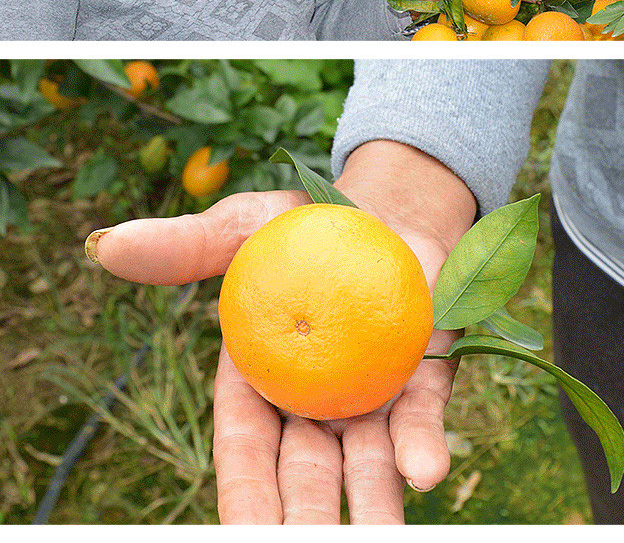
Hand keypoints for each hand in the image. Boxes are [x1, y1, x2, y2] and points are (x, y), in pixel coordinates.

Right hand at [85, 149, 475, 523]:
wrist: (385, 204)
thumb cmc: (302, 222)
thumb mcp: (241, 228)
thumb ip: (183, 247)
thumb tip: (106, 244)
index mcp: (262, 382)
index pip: (248, 450)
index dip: (246, 494)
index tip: (246, 533)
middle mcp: (316, 402)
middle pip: (309, 474)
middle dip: (310, 520)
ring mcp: (373, 396)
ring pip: (368, 463)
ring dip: (374, 505)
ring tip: (381, 540)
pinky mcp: (424, 378)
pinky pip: (422, 416)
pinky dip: (423, 444)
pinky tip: (427, 471)